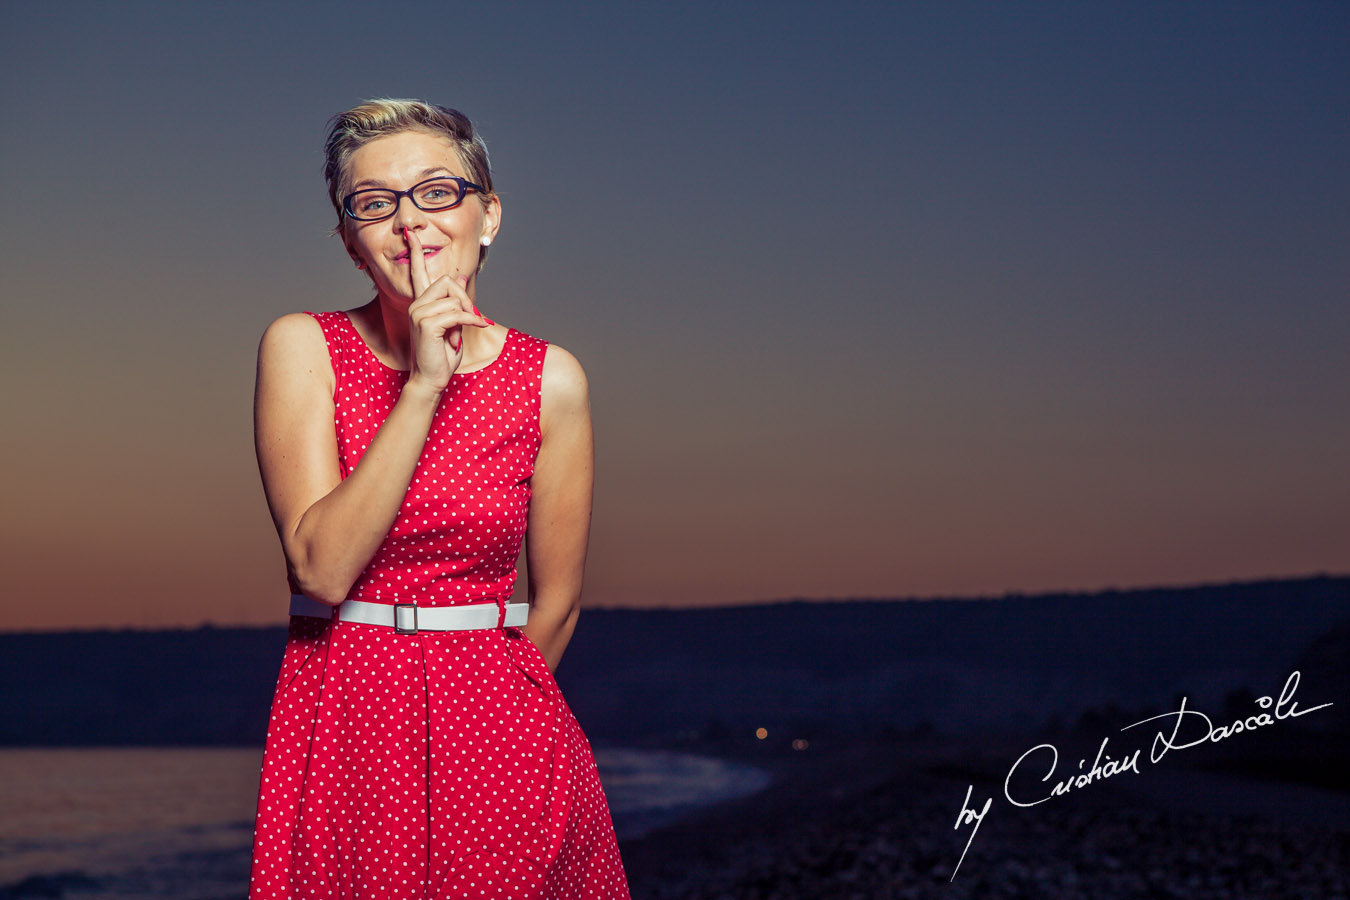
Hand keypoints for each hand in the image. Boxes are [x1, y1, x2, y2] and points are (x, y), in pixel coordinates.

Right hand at [403, 227, 489, 394]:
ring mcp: (418, 312)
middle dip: (465, 298)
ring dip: (467, 315)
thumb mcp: (454, 325)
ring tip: (461, 334)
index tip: (410, 232)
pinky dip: (469, 321)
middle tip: (471, 319)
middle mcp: (417, 304)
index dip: (415, 251)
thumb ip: (456, 302)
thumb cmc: (442, 355)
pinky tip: (472, 330)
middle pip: (448, 281)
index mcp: (421, 302)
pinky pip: (456, 313)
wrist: (431, 379)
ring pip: (454, 298)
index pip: (417, 271)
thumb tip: (461, 276)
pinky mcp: (426, 323)